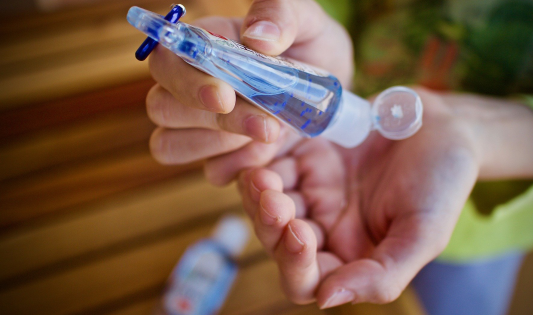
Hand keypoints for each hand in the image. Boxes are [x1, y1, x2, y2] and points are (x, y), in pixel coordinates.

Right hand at [145, 0, 352, 183]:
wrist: (331, 91)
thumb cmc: (311, 47)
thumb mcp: (308, 22)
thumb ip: (281, 15)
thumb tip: (257, 37)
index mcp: (203, 45)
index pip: (165, 62)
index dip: (186, 83)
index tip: (225, 97)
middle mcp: (191, 86)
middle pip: (162, 108)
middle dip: (216, 121)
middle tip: (268, 125)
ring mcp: (200, 126)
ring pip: (169, 145)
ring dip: (221, 146)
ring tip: (271, 133)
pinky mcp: (220, 156)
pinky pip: (211, 171)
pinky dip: (240, 167)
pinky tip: (269, 155)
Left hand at [235, 88, 532, 307]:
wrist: (443, 124)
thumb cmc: (443, 181)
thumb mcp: (423, 234)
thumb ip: (382, 275)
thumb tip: (326, 299)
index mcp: (350, 254)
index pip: (306, 279)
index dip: (293, 264)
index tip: (298, 232)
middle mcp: (324, 226)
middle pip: (275, 240)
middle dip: (268, 222)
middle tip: (271, 194)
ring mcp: (311, 190)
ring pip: (266, 202)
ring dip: (258, 193)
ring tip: (260, 172)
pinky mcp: (305, 155)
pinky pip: (272, 162)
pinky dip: (261, 159)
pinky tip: (265, 146)